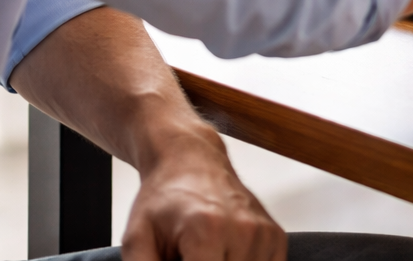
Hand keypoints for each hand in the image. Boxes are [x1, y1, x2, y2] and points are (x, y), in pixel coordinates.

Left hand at [122, 128, 285, 260]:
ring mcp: (263, 233)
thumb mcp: (137, 240)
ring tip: (206, 254)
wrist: (191, 161)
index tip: (180, 260)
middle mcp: (243, 230)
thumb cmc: (164, 198)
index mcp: (207, 231)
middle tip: (188, 254)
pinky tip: (225, 255)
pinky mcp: (275, 236)